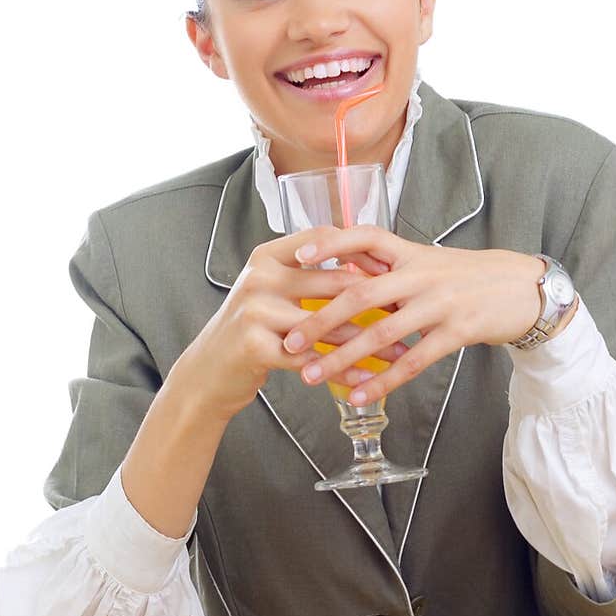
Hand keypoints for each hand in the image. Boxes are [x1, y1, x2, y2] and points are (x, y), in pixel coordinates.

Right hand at [179, 230, 409, 421]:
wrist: (207, 372)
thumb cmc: (249, 332)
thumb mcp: (270, 293)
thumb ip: (305, 278)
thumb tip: (362, 270)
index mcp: (267, 257)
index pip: (323, 238)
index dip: (361, 251)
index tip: (392, 265)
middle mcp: (261, 278)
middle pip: (333, 283)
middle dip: (377, 300)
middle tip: (408, 311)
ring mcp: (256, 311)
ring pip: (328, 325)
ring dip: (368, 341)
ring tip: (397, 351)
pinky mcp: (256, 346)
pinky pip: (312, 359)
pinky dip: (343, 370)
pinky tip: (366, 377)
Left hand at [282, 227, 561, 403]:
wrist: (523, 289)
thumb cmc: (466, 277)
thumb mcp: (427, 264)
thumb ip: (387, 270)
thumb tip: (339, 276)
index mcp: (410, 253)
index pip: (365, 236)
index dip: (331, 242)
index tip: (297, 256)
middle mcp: (421, 274)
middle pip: (361, 292)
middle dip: (320, 318)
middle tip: (289, 341)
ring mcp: (440, 303)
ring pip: (382, 331)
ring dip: (343, 357)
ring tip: (312, 377)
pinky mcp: (458, 331)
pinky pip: (414, 360)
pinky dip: (383, 380)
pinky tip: (360, 395)